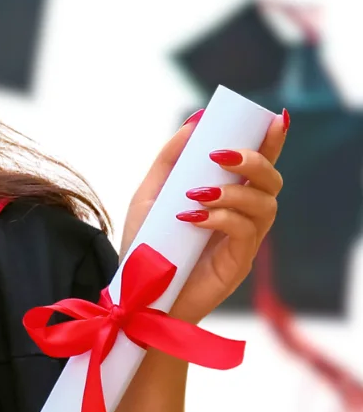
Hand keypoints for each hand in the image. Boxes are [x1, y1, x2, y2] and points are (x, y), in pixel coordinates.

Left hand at [121, 110, 285, 325]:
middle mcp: (243, 216)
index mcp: (229, 197)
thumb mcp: (150, 195)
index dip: (273, 141)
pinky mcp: (238, 264)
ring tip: (197, 194)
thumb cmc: (147, 245)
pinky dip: (223, 218)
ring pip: (264, 205)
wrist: (136, 293)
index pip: (259, 165)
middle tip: (220, 155)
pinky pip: (246, 232)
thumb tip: (195, 121)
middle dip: (254, 161)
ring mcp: (244, 241)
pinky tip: (194, 218)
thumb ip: (171, 159)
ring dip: (233, 192)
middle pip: (272, 181)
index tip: (275, 118)